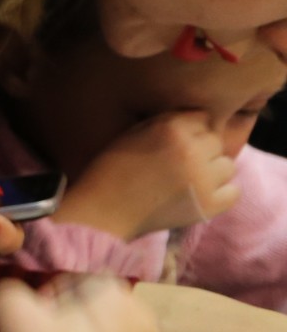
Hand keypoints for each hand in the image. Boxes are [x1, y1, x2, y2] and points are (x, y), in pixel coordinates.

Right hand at [55, 110, 237, 238]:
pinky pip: (233, 192)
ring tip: (186, 182)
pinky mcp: (208, 205)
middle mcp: (191, 150)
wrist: (99, 213)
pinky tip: (199, 196)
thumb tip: (198, 119)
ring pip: (227, 166)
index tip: (172, 145)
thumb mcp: (132, 134)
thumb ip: (166, 123)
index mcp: (170, 128)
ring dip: (211, 172)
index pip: (202, 117)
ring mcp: (202, 179)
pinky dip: (221, 195)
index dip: (188, 130)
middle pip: (216, 141)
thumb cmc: (109, 172)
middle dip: (200, 151)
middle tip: (176, 166)